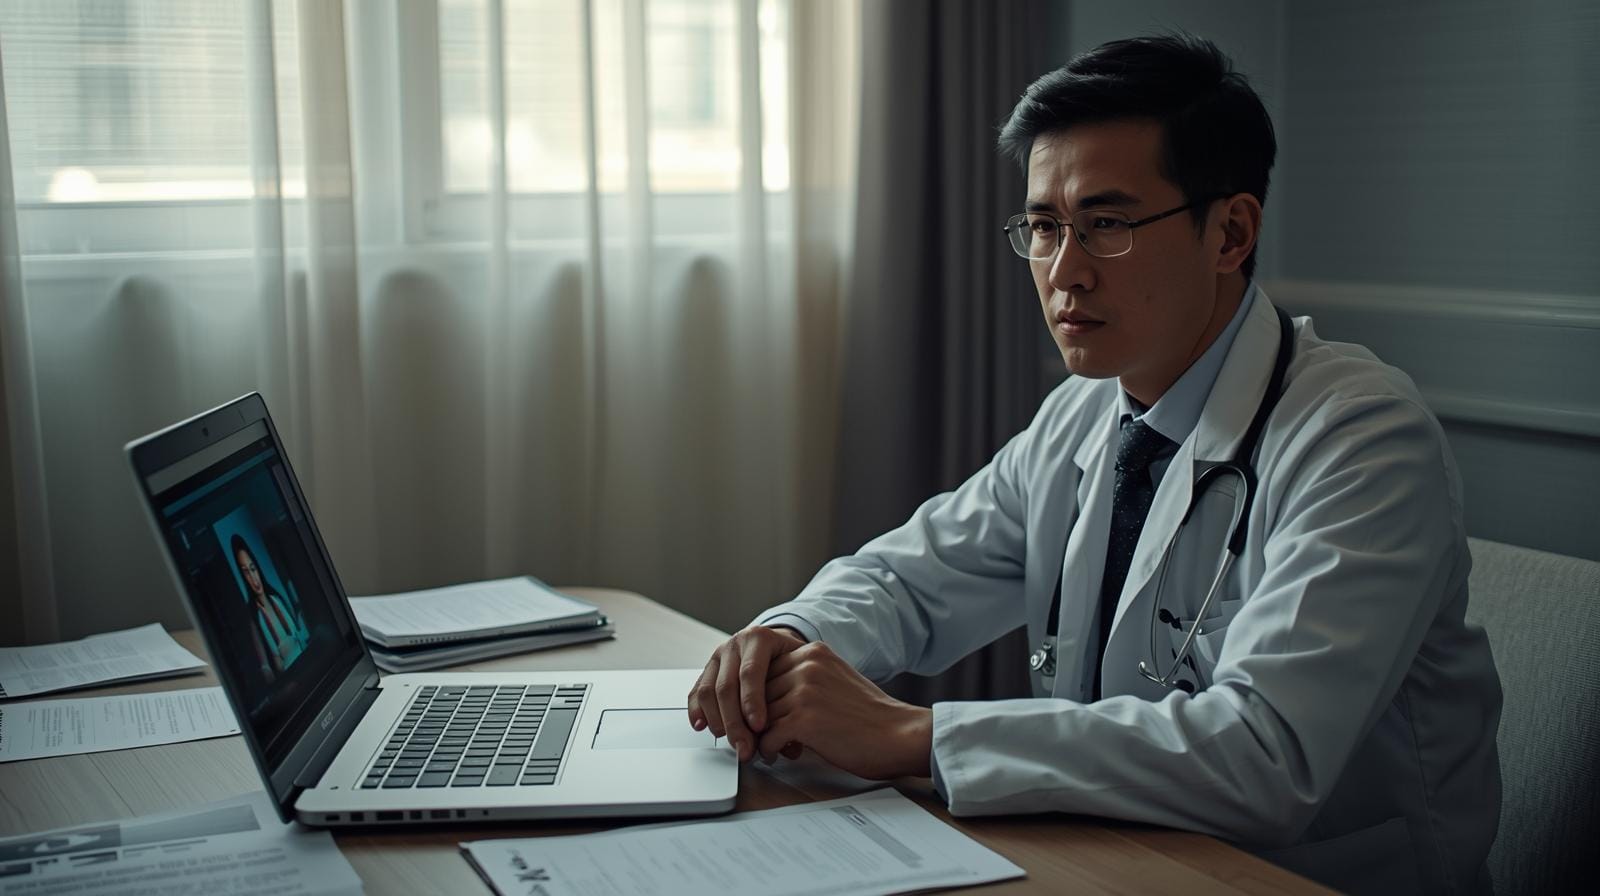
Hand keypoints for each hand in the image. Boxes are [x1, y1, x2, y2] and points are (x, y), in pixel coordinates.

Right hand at [687, 625, 806, 760]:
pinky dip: (697, 711)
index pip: (750, 672)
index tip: (759, 727)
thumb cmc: (790, 659)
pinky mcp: (707, 670)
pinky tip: (702, 726)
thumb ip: (796, 696)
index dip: (752, 701)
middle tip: (744, 747)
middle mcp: (735, 644)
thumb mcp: (801, 666)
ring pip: (708, 690)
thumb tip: (791, 742)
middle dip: (734, 721)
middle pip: (726, 685)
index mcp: (759, 638)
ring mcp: (718, 656)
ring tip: (730, 740)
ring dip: (716, 720)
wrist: (777, 645)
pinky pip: (696, 692)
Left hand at [756, 641, 932, 779]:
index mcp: (814, 652)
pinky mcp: (803, 719)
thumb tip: (770, 698)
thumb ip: (806, 679)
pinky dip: (768, 750)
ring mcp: (804, 691)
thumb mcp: (835, 679)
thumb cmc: (871, 716)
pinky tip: (777, 755)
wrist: (899, 735)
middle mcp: (807, 665)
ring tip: (771, 747)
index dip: (764, 696)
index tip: (765, 714)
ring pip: (760, 715)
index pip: (767, 669)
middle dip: (758, 716)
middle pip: (759, 691)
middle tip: (762, 734)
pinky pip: (767, 736)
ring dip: (762, 735)